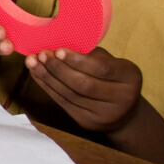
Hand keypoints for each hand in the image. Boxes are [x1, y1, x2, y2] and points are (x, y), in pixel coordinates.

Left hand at [27, 46, 142, 132]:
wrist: (122, 110)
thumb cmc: (110, 76)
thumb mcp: (108, 61)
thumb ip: (89, 54)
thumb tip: (58, 41)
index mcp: (130, 76)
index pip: (102, 69)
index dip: (78, 60)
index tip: (58, 50)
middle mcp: (123, 98)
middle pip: (84, 84)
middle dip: (58, 69)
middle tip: (41, 54)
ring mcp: (105, 114)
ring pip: (70, 94)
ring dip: (47, 77)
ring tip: (33, 62)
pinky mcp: (88, 122)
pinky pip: (63, 102)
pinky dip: (47, 87)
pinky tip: (37, 74)